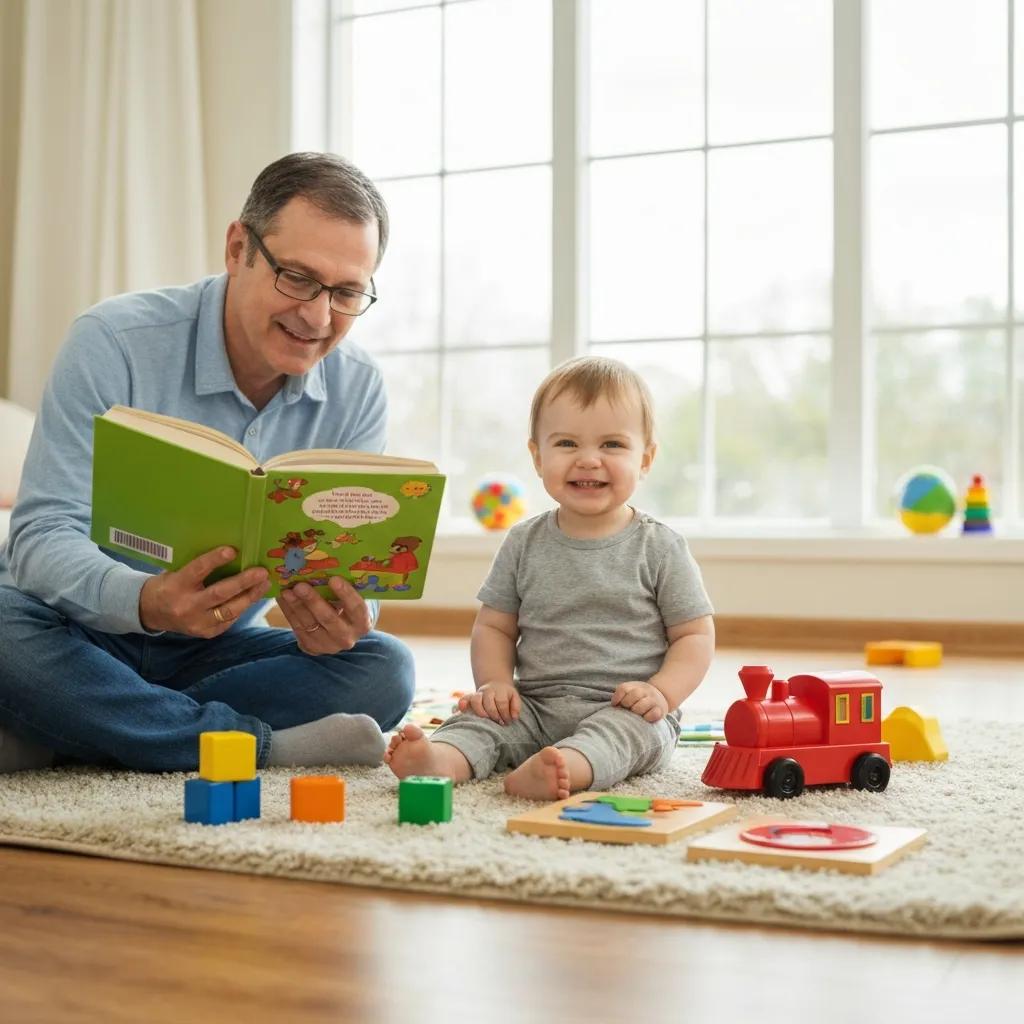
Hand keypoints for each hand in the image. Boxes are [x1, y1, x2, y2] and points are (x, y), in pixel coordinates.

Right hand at [139, 546, 269, 636]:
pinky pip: (229, 620)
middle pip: (219, 594)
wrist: (151, 612)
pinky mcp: (206, 633)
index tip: (232, 550)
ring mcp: (197, 623)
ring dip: (250, 597)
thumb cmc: (169, 585)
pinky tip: (253, 596)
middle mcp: (186, 606)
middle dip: (243, 582)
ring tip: (264, 584)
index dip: (215, 560)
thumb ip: (199, 568)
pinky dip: (242, 607)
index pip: (197, 570)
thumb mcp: (177, 572)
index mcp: (176, 586)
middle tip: (261, 572)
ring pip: (230, 610)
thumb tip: (232, 554)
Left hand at [276, 576, 371, 655]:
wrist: (338, 634)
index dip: (346, 594)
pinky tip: (283, 598)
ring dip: (296, 606)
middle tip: (300, 585)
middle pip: (329, 618)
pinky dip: (289, 612)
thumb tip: (324, 567)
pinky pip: (298, 628)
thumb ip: (343, 590)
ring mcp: (328, 645)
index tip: (334, 579)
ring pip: (310, 624)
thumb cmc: (347, 609)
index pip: (357, 608)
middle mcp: (347, 637)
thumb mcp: (351, 602)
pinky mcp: (311, 647)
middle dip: (313, 601)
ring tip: (287, 591)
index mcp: (362, 623)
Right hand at [457, 681, 520, 724]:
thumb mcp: (514, 698)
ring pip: (475, 700)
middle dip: (494, 714)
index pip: (501, 702)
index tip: (507, 721)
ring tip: (485, 719)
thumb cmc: (506, 696)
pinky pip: (464, 699)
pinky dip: (462, 704)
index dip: (504, 713)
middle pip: (488, 702)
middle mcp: (487, 691)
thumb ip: (516, 707)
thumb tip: (514, 717)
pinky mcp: (470, 698)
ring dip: (480, 711)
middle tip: (499, 722)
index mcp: (500, 690)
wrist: (495, 685)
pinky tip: (462, 710)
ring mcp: (478, 694)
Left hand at [611, 681, 669, 722]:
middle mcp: (646, 692)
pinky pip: (654, 714)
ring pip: (642, 704)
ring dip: (637, 710)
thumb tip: (614, 706)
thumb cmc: (640, 699)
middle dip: (627, 703)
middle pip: (634, 694)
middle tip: (628, 709)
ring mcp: (654, 701)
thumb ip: (622, 696)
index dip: (617, 697)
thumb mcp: (631, 692)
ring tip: (636, 714)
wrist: (662, 698)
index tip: (615, 704)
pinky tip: (644, 718)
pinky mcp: (661, 711)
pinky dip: (648, 717)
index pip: (624, 688)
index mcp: (636, 686)